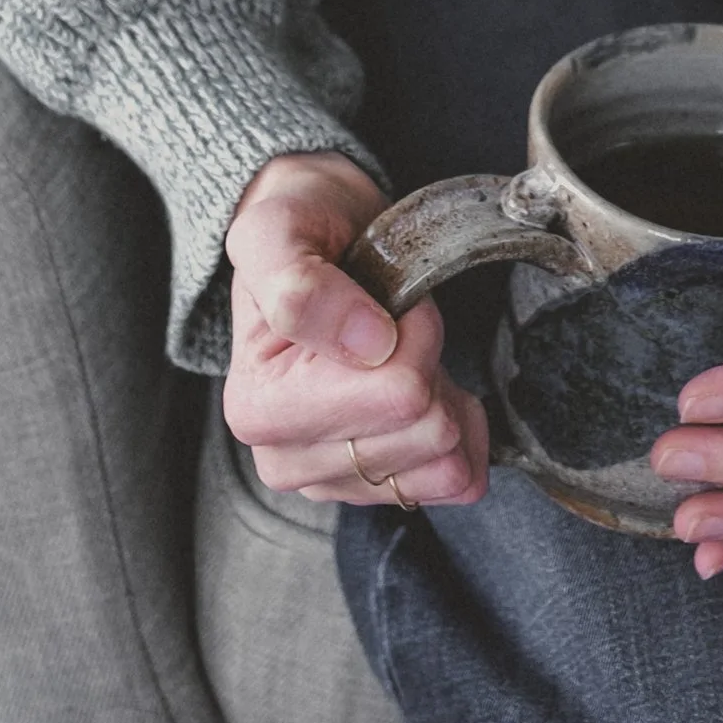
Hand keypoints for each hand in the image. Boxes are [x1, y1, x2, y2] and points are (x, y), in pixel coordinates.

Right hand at [221, 149, 489, 510]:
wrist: (315, 239)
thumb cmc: (298, 234)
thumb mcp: (276, 233)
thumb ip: (302, 288)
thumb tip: (367, 343)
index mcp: (260, 407)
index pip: (398, 392)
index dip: (415, 331)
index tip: (384, 299)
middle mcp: (287, 458)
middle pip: (428, 430)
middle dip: (429, 364)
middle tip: (394, 323)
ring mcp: (331, 481)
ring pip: (447, 462)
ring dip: (444, 396)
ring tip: (404, 352)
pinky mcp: (372, 490)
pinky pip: (458, 481)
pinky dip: (463, 431)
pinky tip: (432, 391)